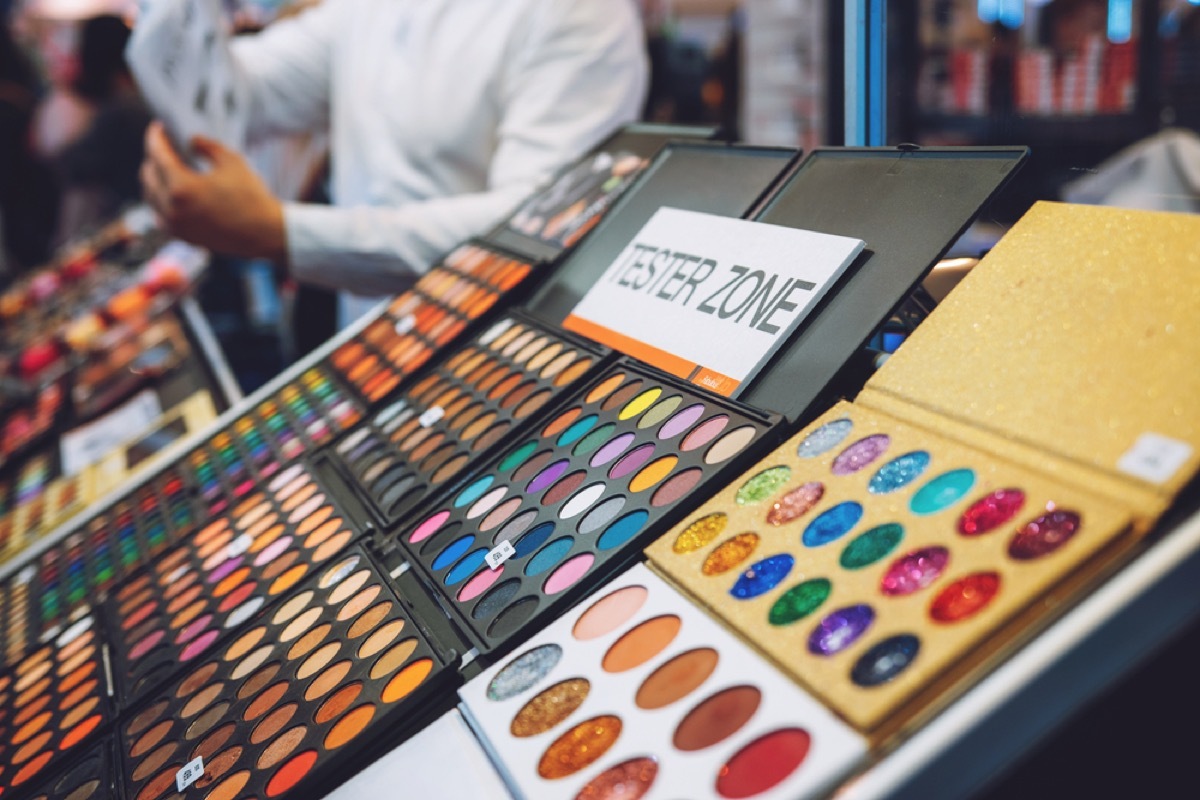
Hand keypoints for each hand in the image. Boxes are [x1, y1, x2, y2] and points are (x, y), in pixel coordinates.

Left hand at [140, 121, 287, 261]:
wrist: (264, 233)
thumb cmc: (251, 197)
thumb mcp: (232, 161)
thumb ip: (206, 146)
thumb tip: (191, 141)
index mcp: (182, 186)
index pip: (157, 155)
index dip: (155, 137)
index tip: (158, 127)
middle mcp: (172, 208)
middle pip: (147, 175)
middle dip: (153, 157)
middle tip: (164, 147)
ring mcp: (175, 225)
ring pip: (150, 197)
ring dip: (154, 180)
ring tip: (166, 169)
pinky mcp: (182, 236)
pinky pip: (160, 215)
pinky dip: (160, 202)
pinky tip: (170, 194)